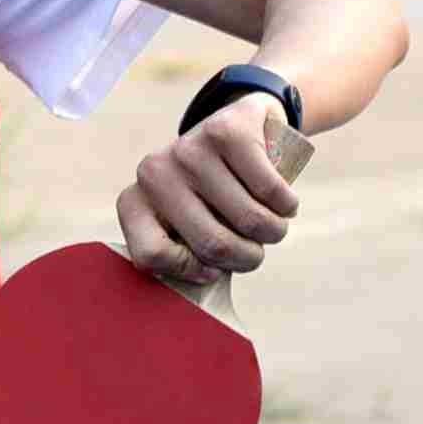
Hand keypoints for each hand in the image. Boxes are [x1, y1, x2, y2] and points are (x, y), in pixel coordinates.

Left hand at [120, 98, 303, 282]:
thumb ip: (189, 256)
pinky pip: (271, 191)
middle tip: (257, 250)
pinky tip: (284, 202)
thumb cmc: (215, 195)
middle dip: (249, 257)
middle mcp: (152, 173)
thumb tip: (207, 295)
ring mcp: (188, 149)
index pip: (151, 255)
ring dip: (274, 231)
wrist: (239, 127)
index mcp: (135, 203)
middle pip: (211, 244)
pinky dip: (287, 205)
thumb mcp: (191, 225)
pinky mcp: (226, 132)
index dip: (192, 271)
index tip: (212, 268)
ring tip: (273, 224)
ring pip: (249, 220)